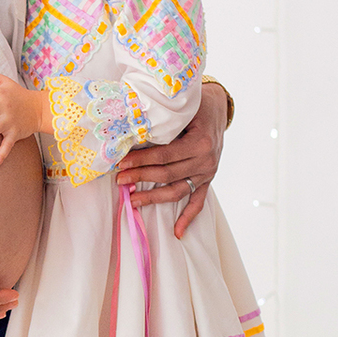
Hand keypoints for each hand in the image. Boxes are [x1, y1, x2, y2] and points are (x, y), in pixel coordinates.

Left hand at [116, 81, 227, 239]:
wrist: (218, 106)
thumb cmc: (196, 104)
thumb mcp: (181, 109)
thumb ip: (163, 123)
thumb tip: (130, 133)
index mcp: (200, 142)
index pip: (165, 156)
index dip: (142, 161)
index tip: (122, 163)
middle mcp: (206, 160)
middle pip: (168, 174)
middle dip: (141, 177)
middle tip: (119, 180)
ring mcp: (208, 172)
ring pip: (178, 191)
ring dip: (154, 198)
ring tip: (133, 201)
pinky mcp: (208, 180)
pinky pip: (198, 202)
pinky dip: (188, 218)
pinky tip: (177, 232)